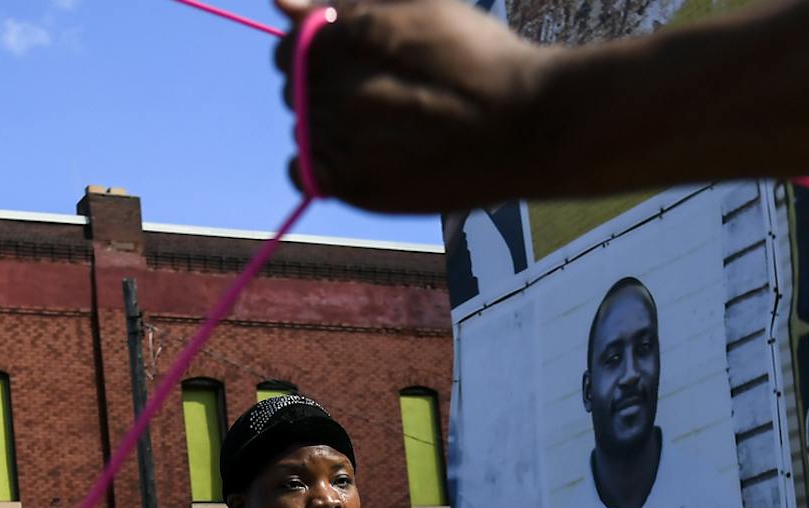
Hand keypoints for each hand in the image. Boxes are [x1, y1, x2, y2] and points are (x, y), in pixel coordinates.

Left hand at [276, 0, 547, 210]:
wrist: (530, 128)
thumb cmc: (478, 58)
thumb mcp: (417, 9)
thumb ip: (343, 4)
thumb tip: (278, 2)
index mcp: (345, 41)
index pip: (291, 46)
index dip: (321, 48)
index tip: (362, 58)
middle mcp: (336, 92)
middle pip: (298, 89)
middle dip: (328, 86)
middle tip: (388, 91)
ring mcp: (344, 143)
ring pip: (306, 129)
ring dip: (331, 124)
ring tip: (390, 123)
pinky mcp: (358, 188)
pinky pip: (304, 173)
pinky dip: (316, 162)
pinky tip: (358, 153)